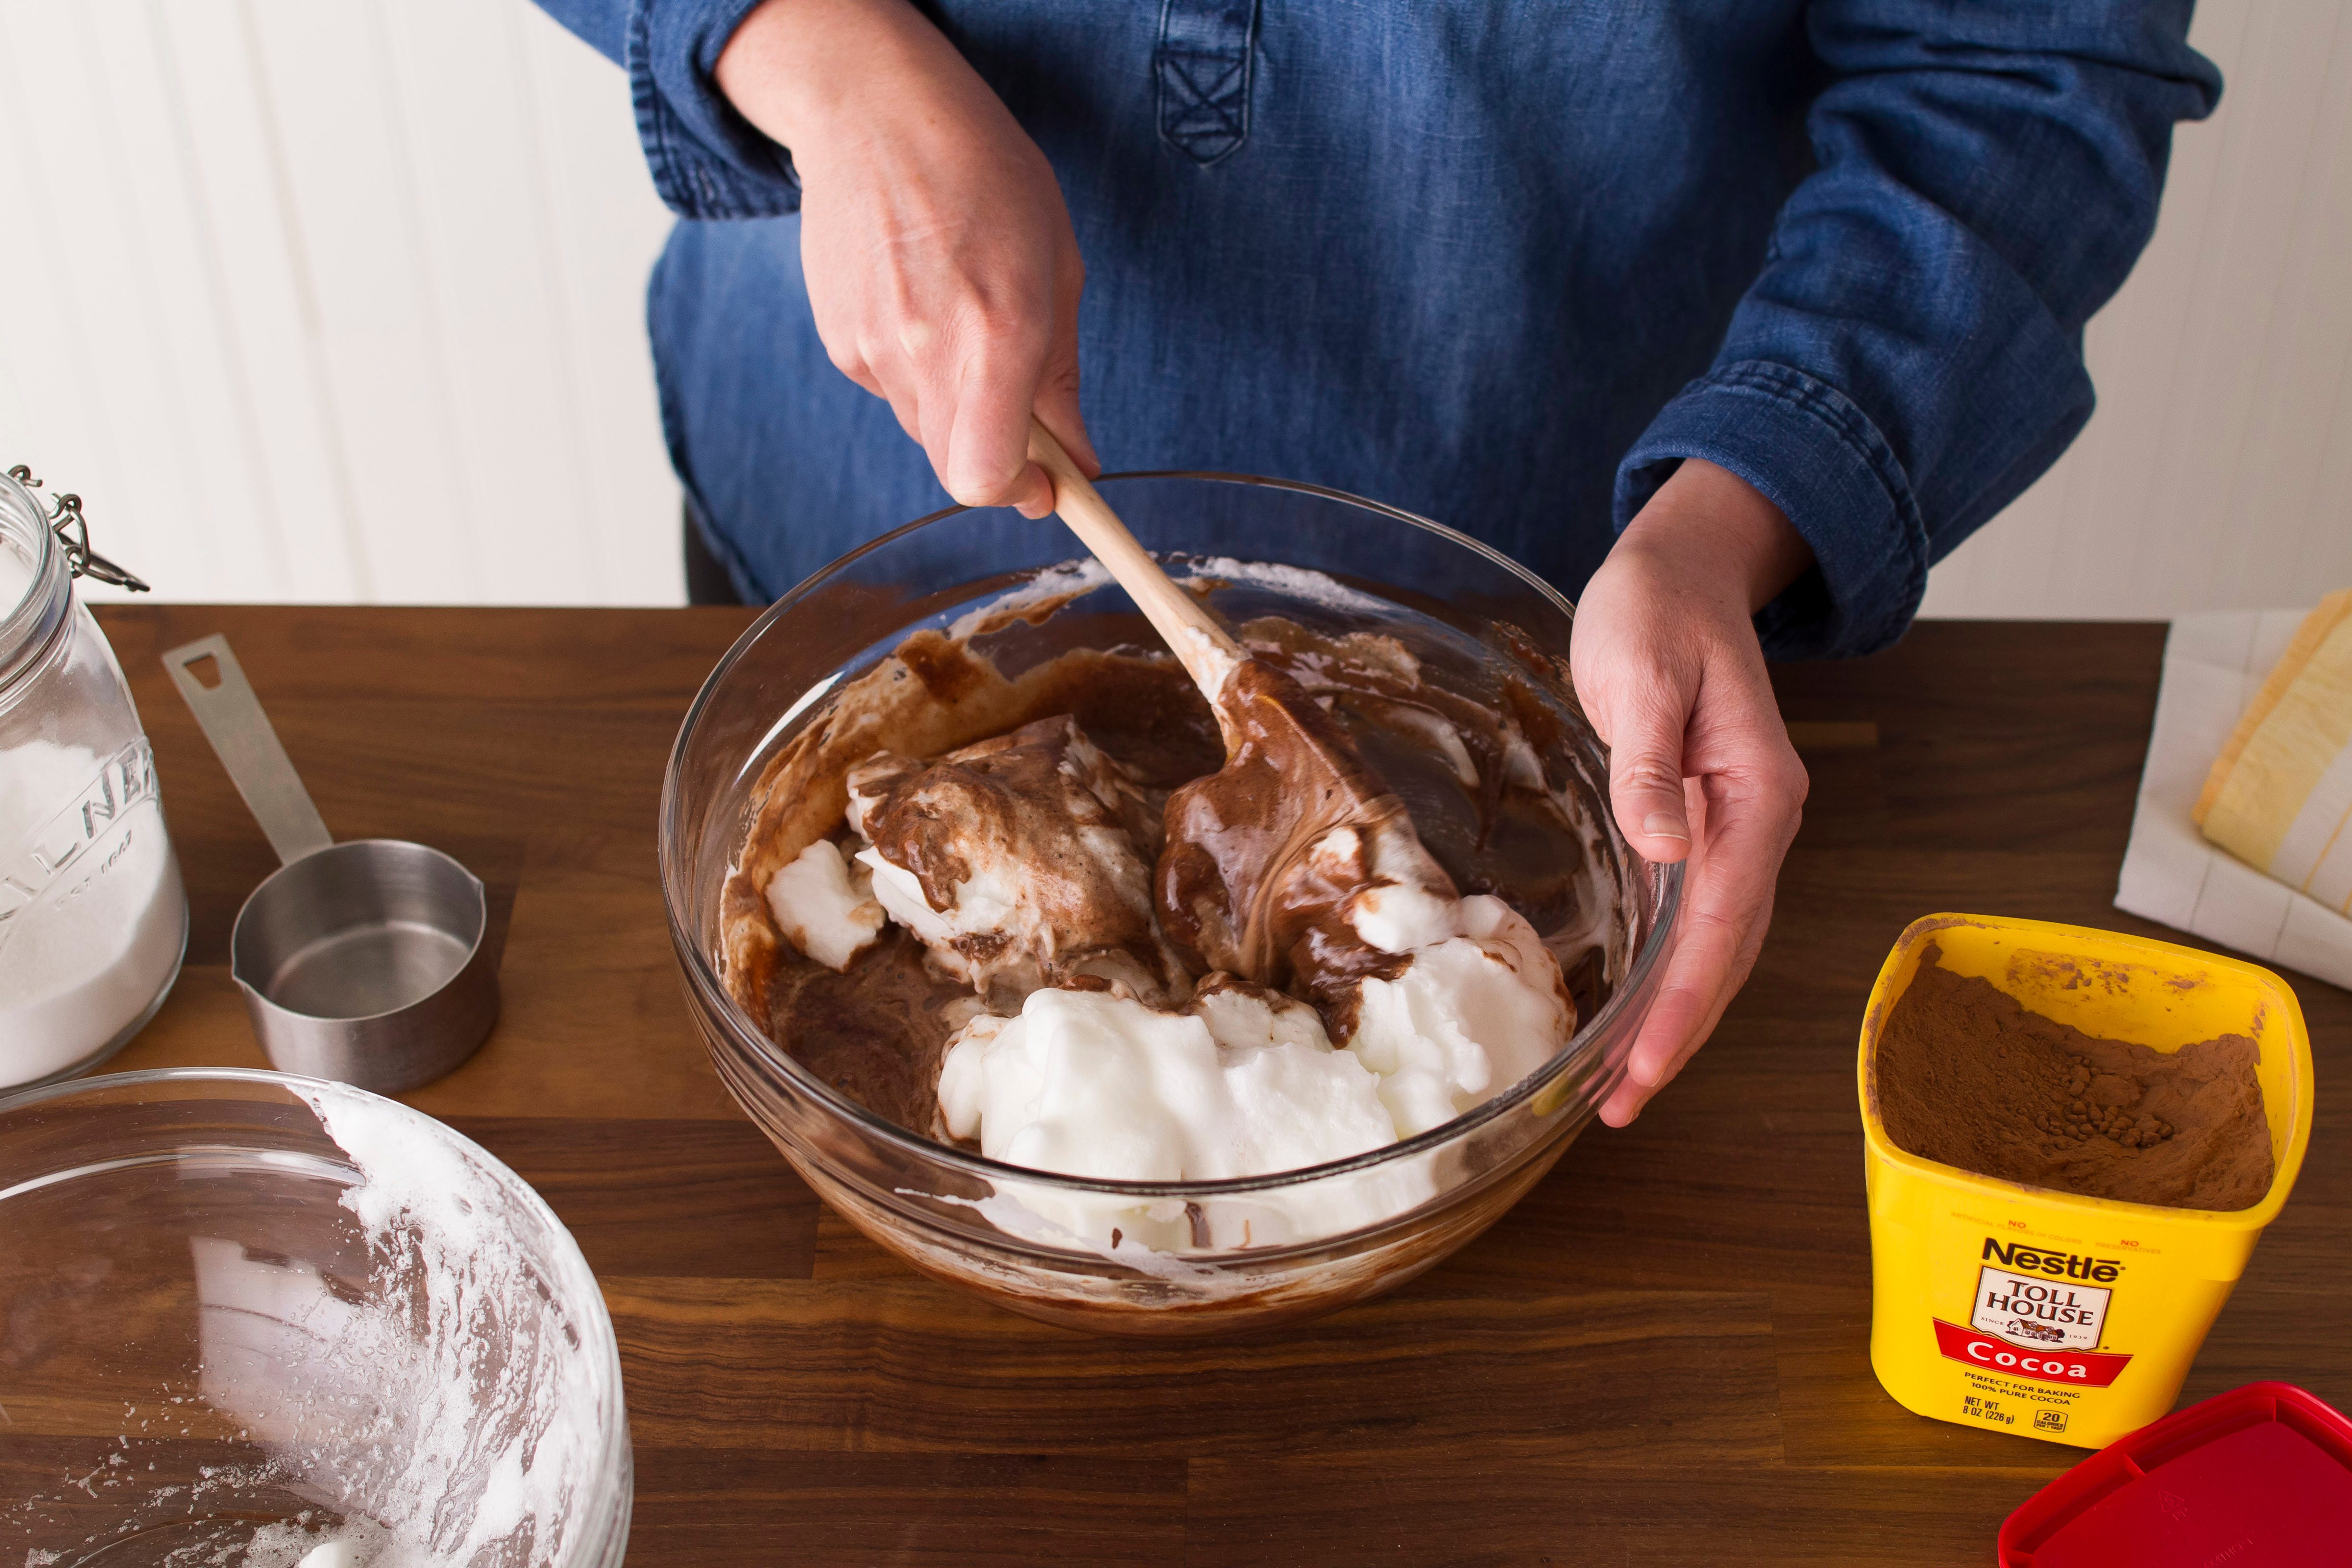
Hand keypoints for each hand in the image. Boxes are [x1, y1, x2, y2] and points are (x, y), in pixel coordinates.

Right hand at [716, 0, 1094, 516]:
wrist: (879, 116)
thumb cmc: (985, 177)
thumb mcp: (1057, 268)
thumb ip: (1063, 377)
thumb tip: (1079, 458)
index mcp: (997, 333)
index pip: (985, 475)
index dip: (1018, 493)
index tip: (1047, 485)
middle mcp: (927, 352)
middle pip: (955, 467)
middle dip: (997, 458)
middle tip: (1023, 415)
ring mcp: (874, 350)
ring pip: (926, 431)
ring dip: (959, 410)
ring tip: (967, 325)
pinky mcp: (840, 342)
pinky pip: (892, 392)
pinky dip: (919, 375)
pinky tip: (925, 307)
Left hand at [1570, 459, 1812, 1126]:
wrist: (1684, 570)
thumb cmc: (1659, 611)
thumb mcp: (1645, 671)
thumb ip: (1652, 760)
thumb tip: (1664, 843)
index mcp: (1755, 794)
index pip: (1720, 924)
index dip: (1682, 1004)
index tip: (1642, 1067)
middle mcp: (1757, 822)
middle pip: (1726, 954)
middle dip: (1679, 1035)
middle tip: (1622, 1107)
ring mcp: (1736, 828)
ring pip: (1715, 946)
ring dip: (1677, 1017)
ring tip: (1624, 1086)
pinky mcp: (1704, 824)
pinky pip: (1695, 918)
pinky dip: (1671, 973)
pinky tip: (1637, 1013)